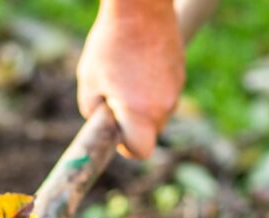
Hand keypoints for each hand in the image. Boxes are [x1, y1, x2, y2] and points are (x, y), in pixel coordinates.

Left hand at [77, 0, 184, 158]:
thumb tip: (105, 124)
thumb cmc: (110, 44)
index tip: (116, 132)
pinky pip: (164, 92)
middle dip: (132, 123)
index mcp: (140, 113)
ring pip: (157, 111)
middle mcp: (164, 106)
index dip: (126, 147)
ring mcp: (176, 89)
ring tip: (125, 73)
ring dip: (142, 103)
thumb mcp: (89, 82)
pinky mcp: (180, 73)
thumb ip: (94, 112)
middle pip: (150, 132)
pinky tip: (138, 62)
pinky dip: (152, 86)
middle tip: (113, 97)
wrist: (141, 7)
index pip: (140, 151)